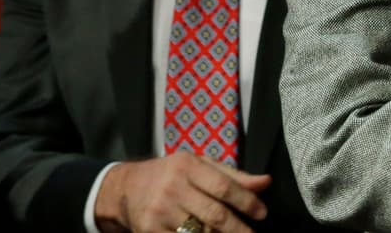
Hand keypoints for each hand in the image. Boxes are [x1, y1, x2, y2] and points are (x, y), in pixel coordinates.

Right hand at [94, 153, 268, 232]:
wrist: (125, 188)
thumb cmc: (171, 174)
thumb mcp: (200, 165)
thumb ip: (233, 175)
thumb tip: (265, 182)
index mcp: (188, 166)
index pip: (224, 186)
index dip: (247, 201)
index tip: (262, 213)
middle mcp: (173, 187)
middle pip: (213, 214)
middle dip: (238, 228)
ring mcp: (160, 211)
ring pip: (198, 232)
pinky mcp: (149, 230)